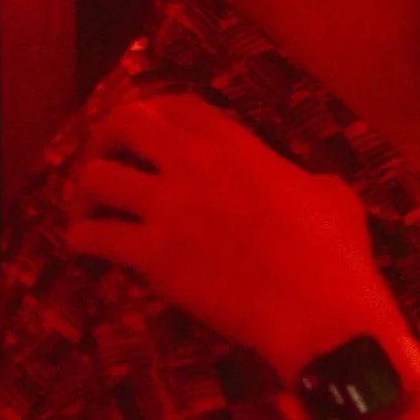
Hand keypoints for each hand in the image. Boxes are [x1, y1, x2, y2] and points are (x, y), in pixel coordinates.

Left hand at [66, 95, 405, 374]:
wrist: (320, 314)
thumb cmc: (336, 258)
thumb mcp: (332, 197)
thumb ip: (304, 179)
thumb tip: (304, 185)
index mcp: (236, 144)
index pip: (176, 105)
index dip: (152, 114)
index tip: (144, 136)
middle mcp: (194, 164)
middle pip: (126, 123)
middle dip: (104, 139)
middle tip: (103, 165)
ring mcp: (169, 209)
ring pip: (97, 178)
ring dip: (85, 195)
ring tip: (90, 215)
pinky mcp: (154, 256)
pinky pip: (94, 238)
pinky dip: (82, 242)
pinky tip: (87, 252)